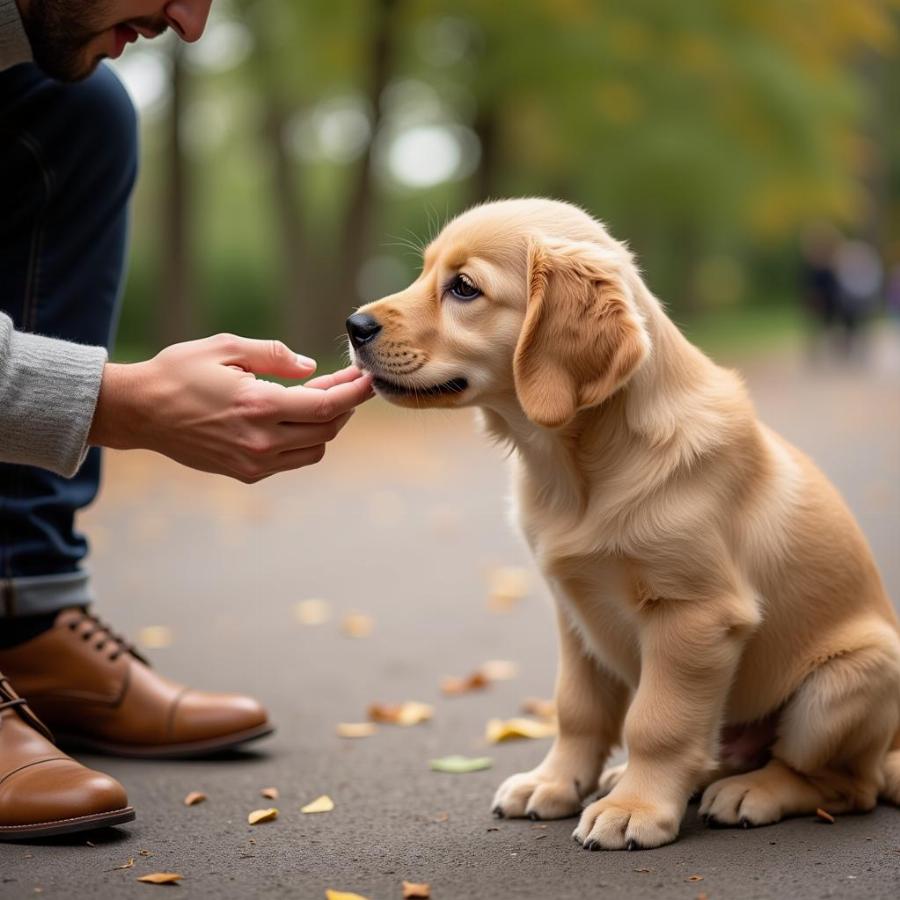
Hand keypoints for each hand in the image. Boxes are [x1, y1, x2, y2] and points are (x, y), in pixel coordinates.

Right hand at [88, 333, 372, 481]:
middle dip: (344, 405)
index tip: (369, 379)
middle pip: (328, 429)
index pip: (327, 405)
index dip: (355, 393)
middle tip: (347, 383)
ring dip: (326, 425)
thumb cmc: (179, 372)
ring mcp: (254, 462)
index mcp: (260, 406)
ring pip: (315, 449)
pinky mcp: (246, 473)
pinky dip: (305, 441)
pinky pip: (293, 460)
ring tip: (322, 398)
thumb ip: (275, 355)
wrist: (139, 412)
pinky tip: (298, 418)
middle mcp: (262, 440)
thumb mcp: (227, 347)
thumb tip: (310, 368)